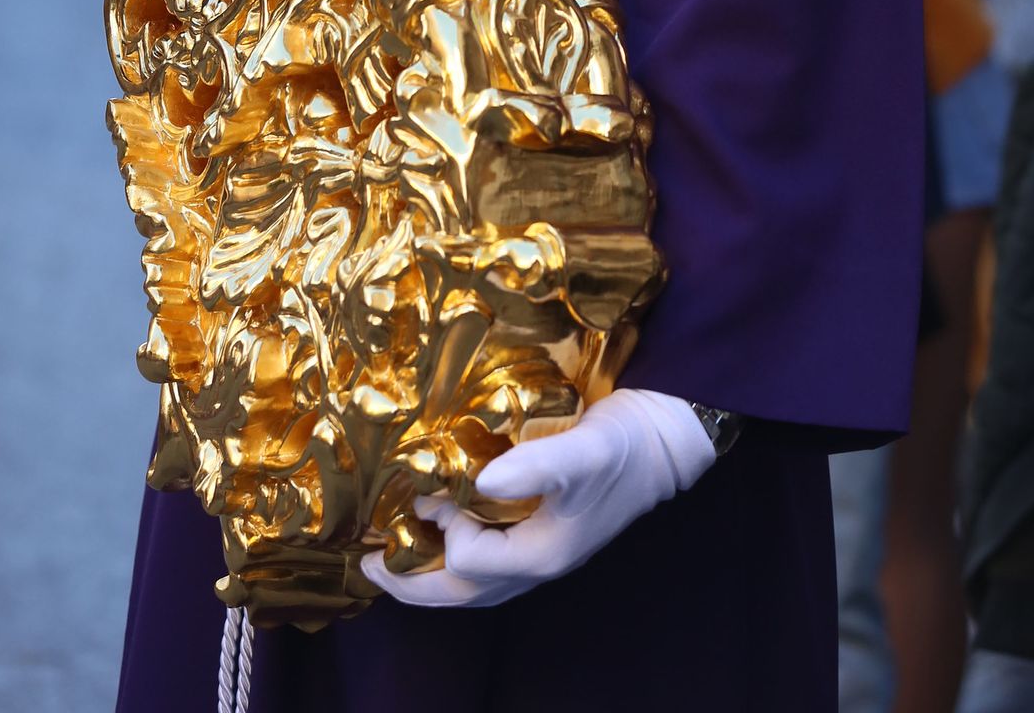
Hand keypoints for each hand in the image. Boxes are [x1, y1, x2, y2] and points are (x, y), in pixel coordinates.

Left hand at [361, 390, 714, 609]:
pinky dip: (456, 556)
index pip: (469, 563)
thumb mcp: (582, 451)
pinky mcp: (546, 531)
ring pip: (475, 583)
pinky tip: (444, 529)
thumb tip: (480, 480)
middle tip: (367, 566)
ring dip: (431, 575)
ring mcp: (542, 551)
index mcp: (541, 554)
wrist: (666, 439)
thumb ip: (535, 466)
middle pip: (464, 593)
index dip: (440, 532)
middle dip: (413, 585)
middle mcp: (538, 563)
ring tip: (393, 555)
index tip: (425, 491)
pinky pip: (490, 561)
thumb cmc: (625, 445)